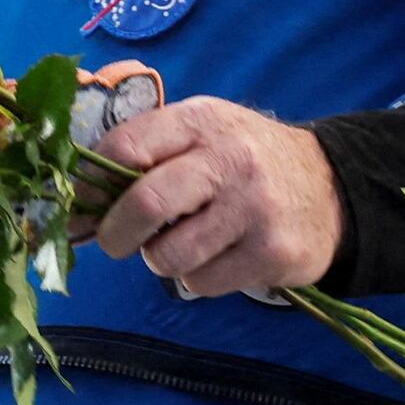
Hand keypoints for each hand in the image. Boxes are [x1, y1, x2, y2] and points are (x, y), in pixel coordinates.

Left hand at [87, 88, 344, 297]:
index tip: (81, 204)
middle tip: (114, 242)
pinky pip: (202, 282)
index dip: (91, 182)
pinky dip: (196, 278)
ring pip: (169, 255)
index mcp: (201, 122)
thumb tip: (74, 206)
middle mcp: (230, 159)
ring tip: (181, 245)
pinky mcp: (272, 252)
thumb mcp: (203, 134)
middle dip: (114, 234)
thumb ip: (146, 155)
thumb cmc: (244, 162)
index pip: (126, 146)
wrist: (331, 188)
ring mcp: (254, 208)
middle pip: (145, 204)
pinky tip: (218, 257)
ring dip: (159, 260)